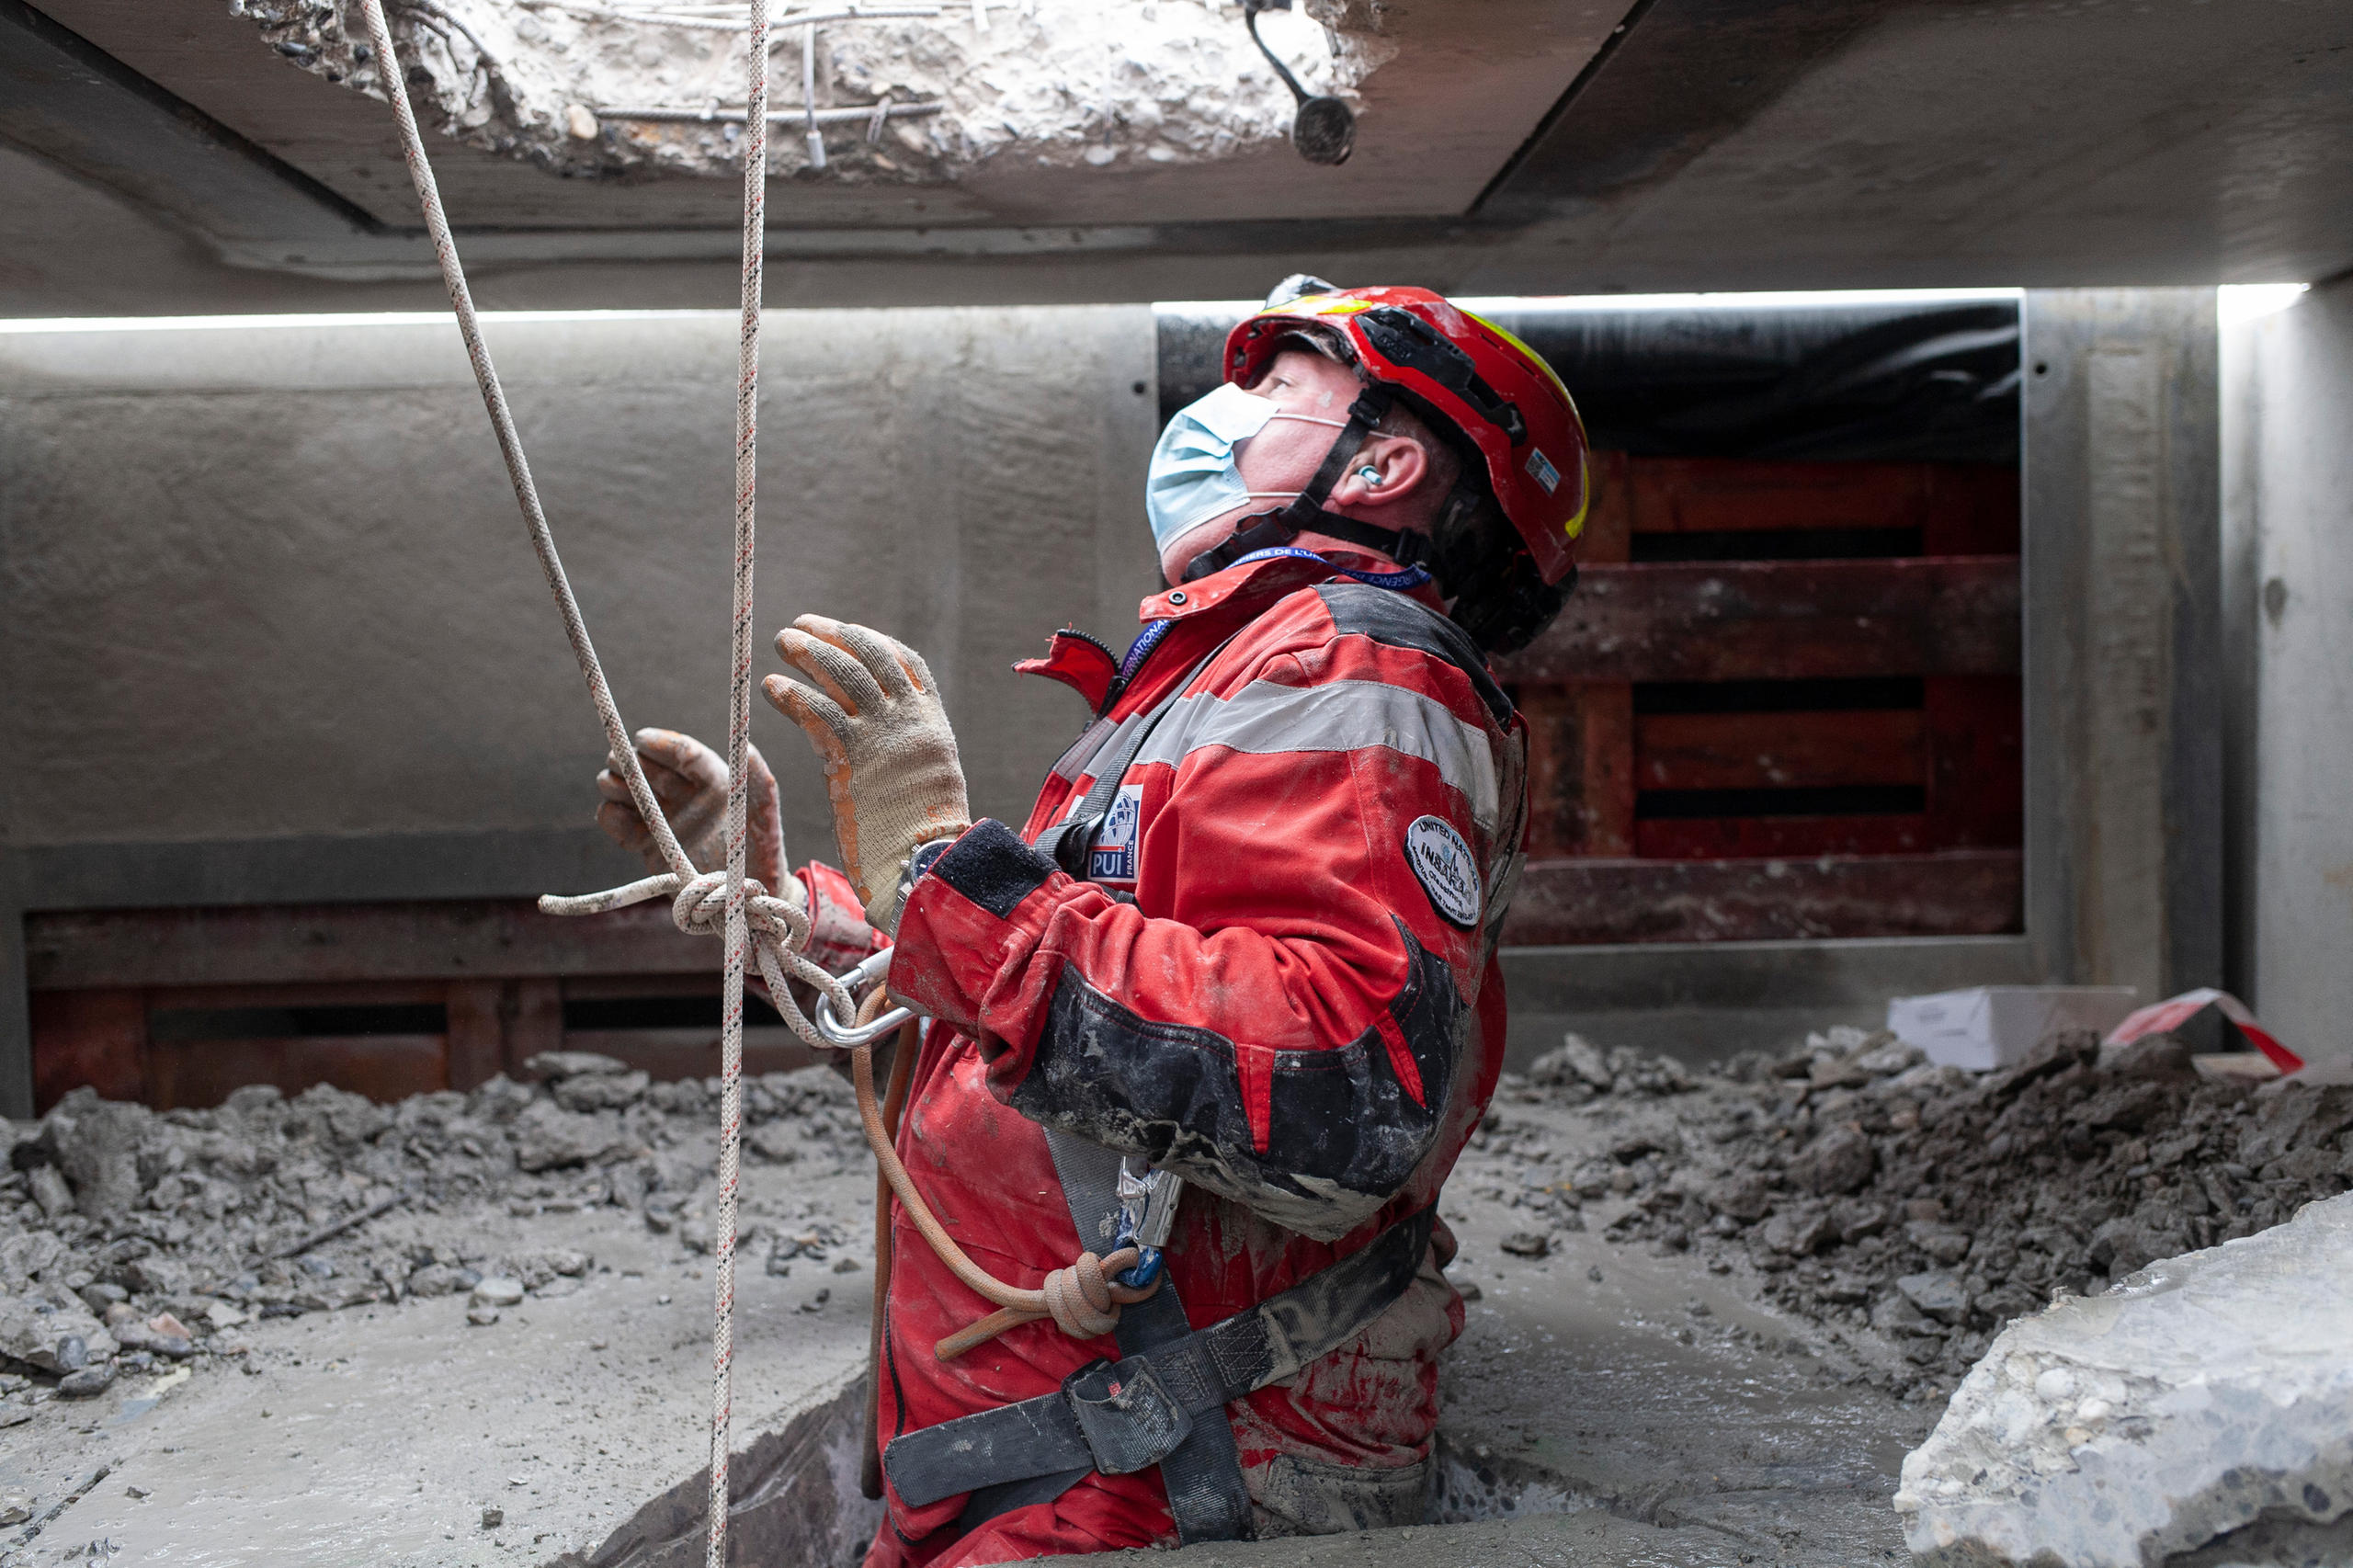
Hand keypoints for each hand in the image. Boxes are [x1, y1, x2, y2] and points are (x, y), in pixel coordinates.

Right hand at [594, 728, 784, 892]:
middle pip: (643, 764)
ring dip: (615, 783)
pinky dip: (609, 815)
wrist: (743, 894)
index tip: (641, 740)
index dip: (660, 744)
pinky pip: (613, 821)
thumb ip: (755, 773)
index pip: (679, 753)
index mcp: (709, 777)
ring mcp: (660, 816)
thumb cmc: (760, 844)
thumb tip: (744, 745)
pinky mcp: (644, 843)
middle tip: (624, 766)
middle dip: (630, 761)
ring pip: (622, 788)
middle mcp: (681, 792)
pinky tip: (619, 815)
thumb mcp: (762, 806)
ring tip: (622, 789)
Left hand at [762, 617, 970, 931]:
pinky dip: (793, 694)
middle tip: (800, 627)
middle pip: (869, 657)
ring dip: (808, 653)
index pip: (904, 662)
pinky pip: (817, 711)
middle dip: (831, 635)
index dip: (870, 641)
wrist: (925, 866)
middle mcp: (908, 721)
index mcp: (932, 724)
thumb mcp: (927, 782)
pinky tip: (773, 687)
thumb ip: (905, 754)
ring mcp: (881, 736)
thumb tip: (881, 747)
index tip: (843, 632)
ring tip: (782, 642)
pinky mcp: (851, 757)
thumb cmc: (924, 840)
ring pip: (841, 674)